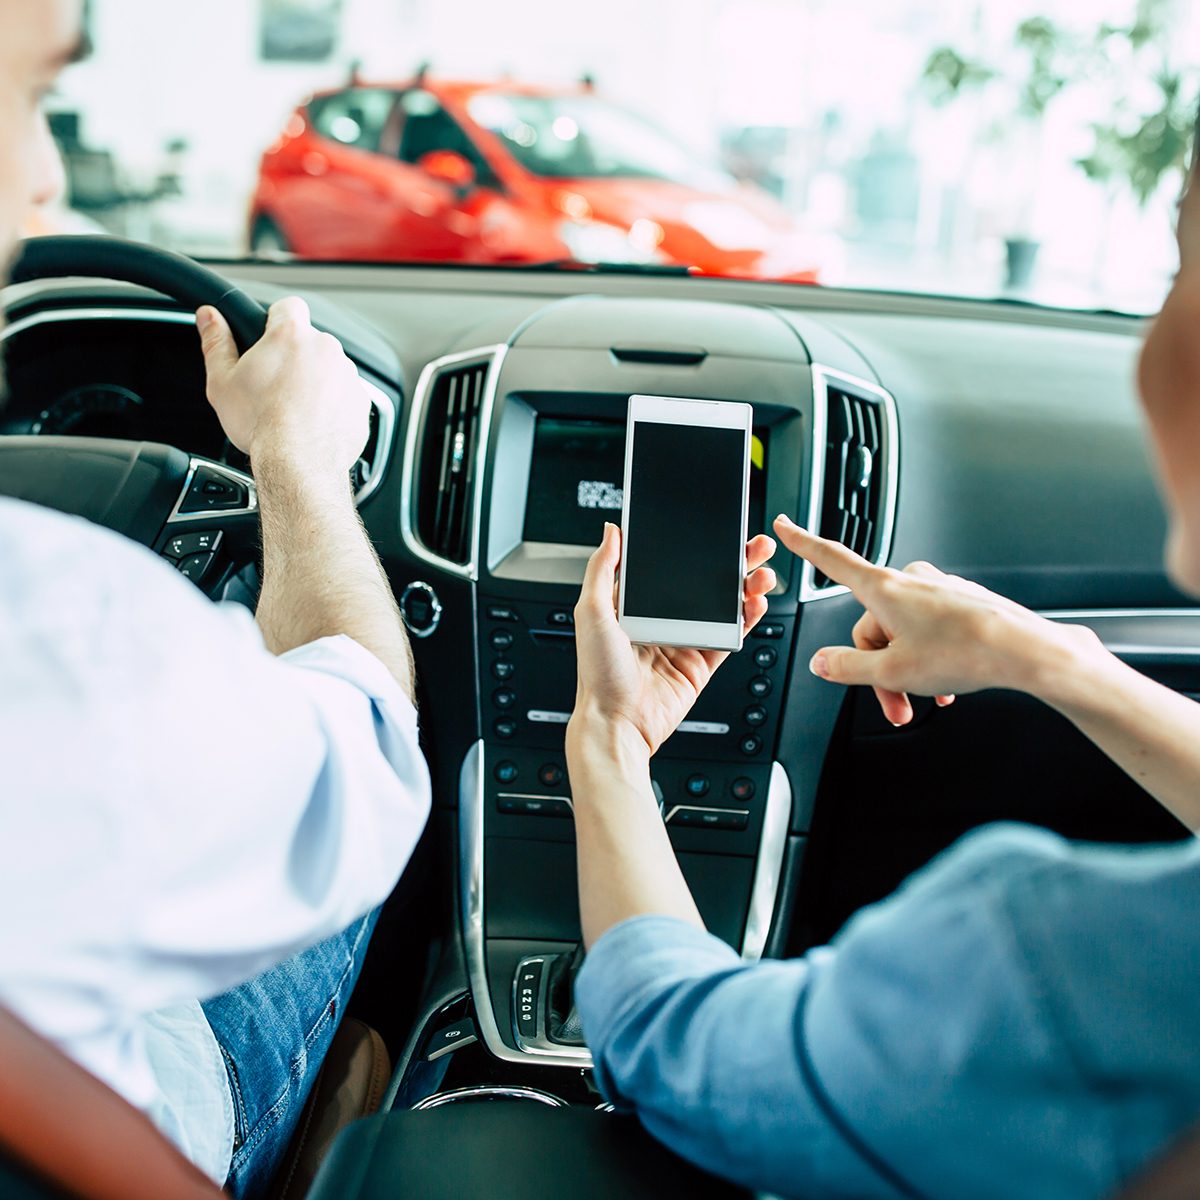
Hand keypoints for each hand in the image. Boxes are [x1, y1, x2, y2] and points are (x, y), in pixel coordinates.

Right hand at [196, 297, 369, 475]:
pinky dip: (333, 406)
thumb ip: (216, 342)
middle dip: (295, 358)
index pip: (288, 307)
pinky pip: (345, 397)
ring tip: (294, 410)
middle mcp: (326, 349)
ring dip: (316, 382)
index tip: (268, 339)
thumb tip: (208, 316)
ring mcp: (348, 376)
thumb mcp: (222, 381)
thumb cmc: (261, 424)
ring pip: (330, 370)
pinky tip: (313, 423)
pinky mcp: (361, 403)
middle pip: (310, 342)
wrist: (298, 464)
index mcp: (291, 335)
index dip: (276, 321)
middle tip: (275, 385)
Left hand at [570, 523, 776, 754]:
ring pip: (723, 605)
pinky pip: (729, 635)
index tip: (712, 531)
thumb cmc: (597, 675)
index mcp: (633, 604)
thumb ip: (602, 569)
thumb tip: (611, 532)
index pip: (669, 566)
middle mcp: (659, 619)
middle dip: (732, 562)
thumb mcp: (590, 612)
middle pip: (703, 582)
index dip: (693, 547)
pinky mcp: (701, 662)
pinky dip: (747, 618)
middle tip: (753, 546)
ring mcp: (683, 640)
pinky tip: (755, 603)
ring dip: (745, 587)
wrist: (618, 723)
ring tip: (761, 574)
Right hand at [772, 514, 1087, 724]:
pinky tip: (946, 686)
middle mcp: (911, 581)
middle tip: (894, 702)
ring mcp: (939, 590)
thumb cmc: (967, 652)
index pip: (830, 560)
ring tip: (925, 699)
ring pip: (903, 633)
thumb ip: (848, 666)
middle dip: (879, 666)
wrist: (1026, 651)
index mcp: (884, 589)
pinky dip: (931, 660)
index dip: (803, 544)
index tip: (784, 527)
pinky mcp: (963, 603)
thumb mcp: (892, 671)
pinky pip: (931, 633)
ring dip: (907, 670)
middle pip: (871, 624)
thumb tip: (823, 661)